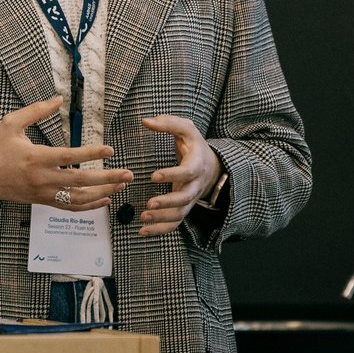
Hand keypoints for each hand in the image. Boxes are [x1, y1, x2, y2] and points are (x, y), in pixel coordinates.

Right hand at [0, 97, 131, 209]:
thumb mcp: (11, 123)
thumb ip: (35, 111)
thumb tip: (58, 99)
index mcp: (36, 157)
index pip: (68, 157)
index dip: (90, 153)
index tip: (110, 148)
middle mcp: (43, 178)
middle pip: (80, 181)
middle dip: (107, 178)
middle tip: (128, 173)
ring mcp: (45, 193)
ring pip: (79, 198)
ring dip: (103, 192)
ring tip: (122, 184)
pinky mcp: (44, 202)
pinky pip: (71, 207)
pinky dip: (90, 206)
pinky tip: (105, 199)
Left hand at [138, 115, 220, 235]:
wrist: (211, 166)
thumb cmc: (194, 145)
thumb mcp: (186, 129)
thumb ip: (168, 123)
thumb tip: (146, 121)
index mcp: (196, 165)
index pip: (187, 173)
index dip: (172, 175)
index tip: (153, 176)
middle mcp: (195, 185)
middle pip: (184, 198)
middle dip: (167, 203)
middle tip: (149, 204)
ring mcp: (190, 199)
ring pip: (179, 214)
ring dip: (162, 219)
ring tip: (143, 218)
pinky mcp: (183, 208)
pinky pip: (175, 223)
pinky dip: (160, 230)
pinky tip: (143, 232)